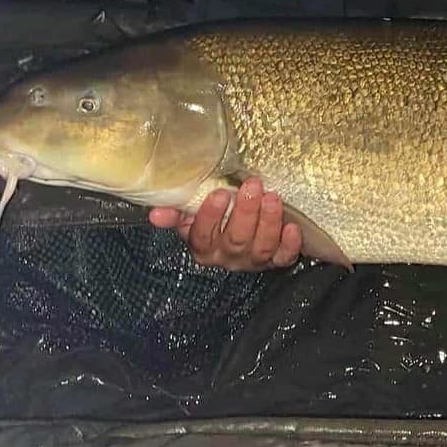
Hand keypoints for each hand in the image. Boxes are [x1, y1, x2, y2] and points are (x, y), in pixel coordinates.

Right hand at [148, 177, 302, 271]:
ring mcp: (252, 261)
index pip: (202, 236)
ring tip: (273, 198)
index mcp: (203, 247)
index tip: (219, 193)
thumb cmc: (215, 217)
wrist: (241, 231)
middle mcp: (227, 257)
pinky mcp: (276, 260)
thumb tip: (154, 214)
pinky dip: (290, 245)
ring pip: (261, 248)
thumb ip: (175, 213)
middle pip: (235, 240)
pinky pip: (284, 258)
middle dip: (245, 213)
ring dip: (268, 222)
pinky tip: (292, 227)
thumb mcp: (192, 214)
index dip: (210, 216)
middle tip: (252, 186)